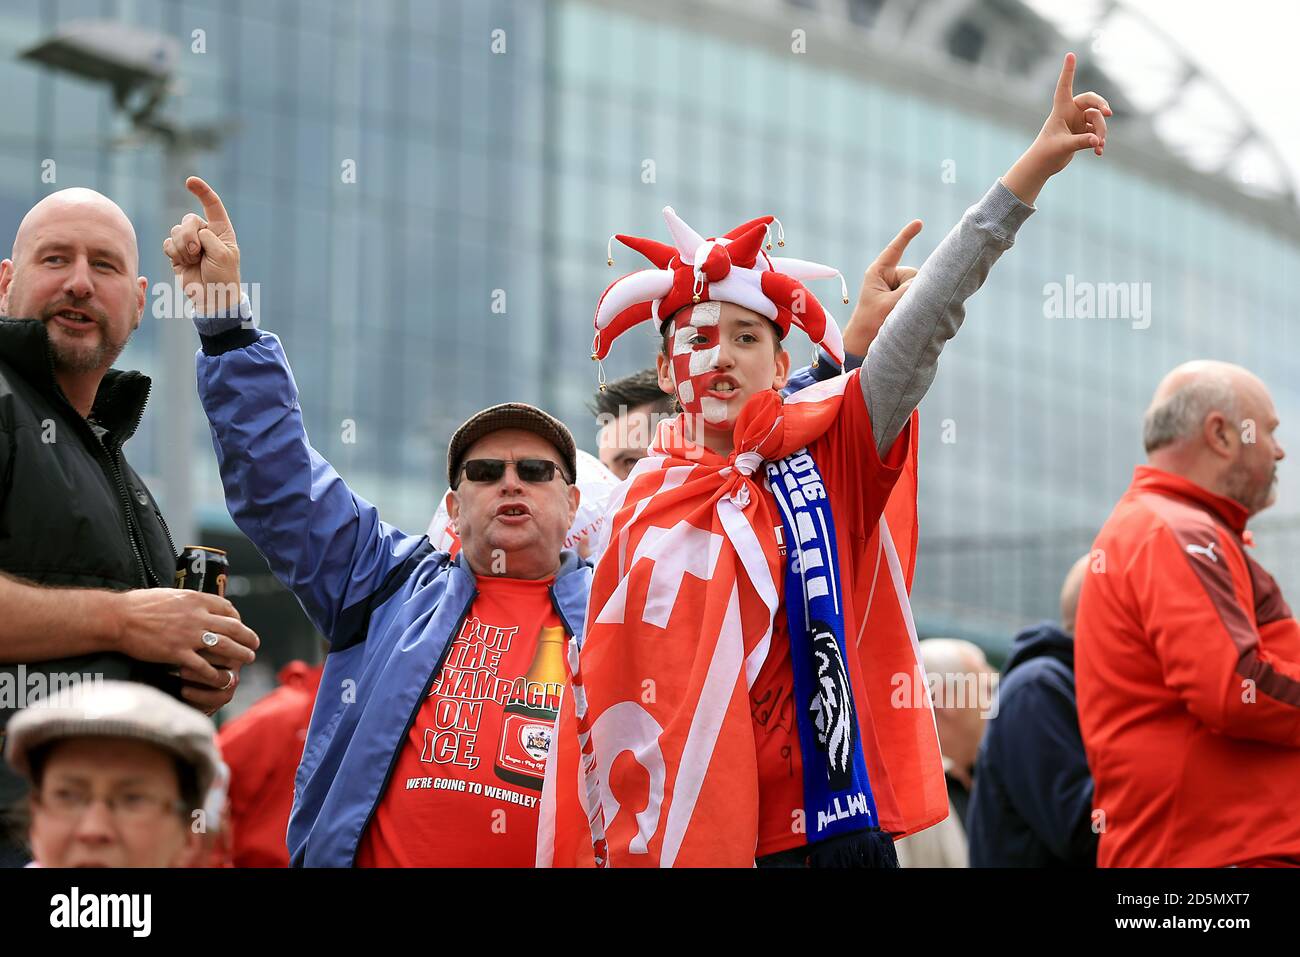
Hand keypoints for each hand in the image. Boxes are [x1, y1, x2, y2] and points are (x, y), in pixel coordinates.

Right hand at [110, 589, 258, 709]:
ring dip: (241, 654)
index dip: (238, 617)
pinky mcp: (178, 654)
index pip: (227, 607)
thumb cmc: (138, 605)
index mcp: (196, 600)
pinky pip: (205, 667)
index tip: (240, 624)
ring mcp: (189, 636)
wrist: (118, 618)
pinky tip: (223, 679)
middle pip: (234, 627)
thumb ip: (187, 602)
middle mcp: (198, 616)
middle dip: (248, 637)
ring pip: (226, 647)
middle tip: (255, 643)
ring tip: (248, 658)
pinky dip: (216, 675)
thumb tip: (196, 604)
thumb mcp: (170, 595)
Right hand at [162, 177, 240, 315]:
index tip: (190, 181)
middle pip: (188, 219)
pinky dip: (174, 253)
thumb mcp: (222, 255)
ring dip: (182, 247)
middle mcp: (205, 233)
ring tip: (193, 261)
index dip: (202, 191)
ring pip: (175, 231)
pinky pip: (167, 244)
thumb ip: (209, 237)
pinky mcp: (177, 253)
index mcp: (221, 231)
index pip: (212, 205)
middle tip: (197, 252)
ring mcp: (190, 243)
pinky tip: (183, 263)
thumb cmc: (223, 277)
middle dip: (189, 235)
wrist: (211, 297)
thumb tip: (194, 232)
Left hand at [844, 220, 921, 353]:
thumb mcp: (889, 305)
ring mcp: (896, 289)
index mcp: (878, 272)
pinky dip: (918, 305)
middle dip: (913, 288)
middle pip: (914, 275)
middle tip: (898, 306)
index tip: (919, 223)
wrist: (863, 344)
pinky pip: (919, 297)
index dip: (907, 236)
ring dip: (914, 300)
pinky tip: (910, 315)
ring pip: (919, 287)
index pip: (895, 250)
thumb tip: (930, 283)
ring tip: (898, 314)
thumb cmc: (870, 323)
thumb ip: (910, 291)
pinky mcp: (902, 300)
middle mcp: (889, 277)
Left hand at [1003, 53, 1109, 204]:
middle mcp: (1071, 113)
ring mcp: (1079, 122)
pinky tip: (1099, 152)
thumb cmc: (1046, 153)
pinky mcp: (1084, 133)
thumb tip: (1097, 140)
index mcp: (1061, 110)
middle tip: (1109, 113)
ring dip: (1100, 132)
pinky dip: (1098, 141)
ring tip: (1098, 146)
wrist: (1043, 165)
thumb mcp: (1063, 147)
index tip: (1070, 55)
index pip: (1065, 87)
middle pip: (1091, 101)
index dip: (1068, 71)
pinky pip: (1097, 133)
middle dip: (1101, 106)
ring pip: (1097, 120)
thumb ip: (1080, 142)